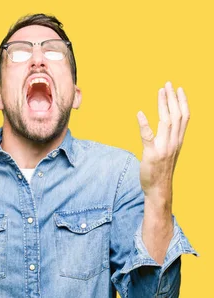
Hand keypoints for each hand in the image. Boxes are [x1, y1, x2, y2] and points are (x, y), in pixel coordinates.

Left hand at [136, 81, 189, 208]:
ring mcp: (163, 147)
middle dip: (173, 98)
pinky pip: (148, 137)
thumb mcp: (169, 150)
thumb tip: (166, 123)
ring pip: (166, 121)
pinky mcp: (151, 154)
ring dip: (163, 105)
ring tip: (160, 91)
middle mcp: (174, 142)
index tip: (179, 88)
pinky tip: (139, 113)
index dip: (182, 102)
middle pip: (176, 115)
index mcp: (178, 140)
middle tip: (168, 84)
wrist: (159, 188)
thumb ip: (169, 137)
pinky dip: (144, 124)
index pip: (184, 117)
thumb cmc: (161, 169)